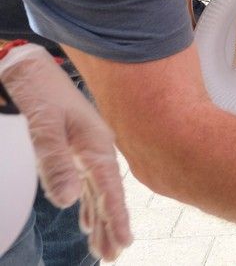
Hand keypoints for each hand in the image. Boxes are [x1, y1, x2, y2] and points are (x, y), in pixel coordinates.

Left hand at [0, 45, 131, 260]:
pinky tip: (88, 218)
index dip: (117, 217)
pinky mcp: (76, 150)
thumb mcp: (44, 126)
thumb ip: (55, 163)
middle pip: (109, 194)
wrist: (33, 68)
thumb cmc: (40, 93)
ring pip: (99, 192)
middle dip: (113, 224)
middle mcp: (97, 150)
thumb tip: (67, 202)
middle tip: (115, 254)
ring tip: (105, 246)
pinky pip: (89, 183)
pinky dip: (91, 203)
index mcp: (96, 146)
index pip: (109, 190)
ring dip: (102, 219)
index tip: (123, 242)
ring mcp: (88, 150)